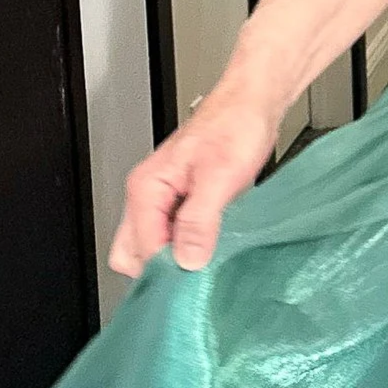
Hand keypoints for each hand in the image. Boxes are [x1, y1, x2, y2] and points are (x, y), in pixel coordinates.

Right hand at [107, 88, 278, 276]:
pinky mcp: (183, 201)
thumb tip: (187, 260)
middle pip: (134, 253)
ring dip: (179, 257)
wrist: (253, 104)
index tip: (193, 282)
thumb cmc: (236, 127)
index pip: (140, 249)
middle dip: (162, 269)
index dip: (168, 270)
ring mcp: (164, 199)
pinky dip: (191, 246)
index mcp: (146, 188)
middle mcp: (148, 195)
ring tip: (211, 258)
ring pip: (154, 246)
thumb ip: (198, 221)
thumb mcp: (219, 178)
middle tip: (197, 275)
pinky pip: (174, 235)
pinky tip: (215, 245)